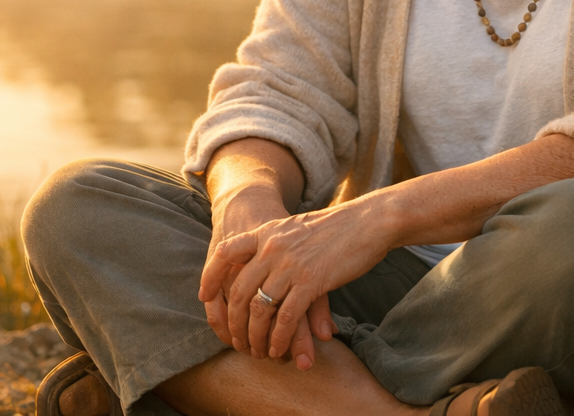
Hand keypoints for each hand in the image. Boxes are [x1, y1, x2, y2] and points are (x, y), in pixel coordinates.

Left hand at [202, 184, 328, 367]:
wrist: (369, 221)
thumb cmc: (337, 228)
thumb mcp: (296, 228)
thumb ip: (276, 244)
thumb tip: (262, 266)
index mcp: (267, 232)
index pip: (225, 253)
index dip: (210, 276)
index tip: (205, 296)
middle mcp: (273, 247)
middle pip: (238, 291)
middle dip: (234, 323)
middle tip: (238, 341)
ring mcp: (290, 265)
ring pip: (259, 309)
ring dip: (255, 336)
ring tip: (258, 351)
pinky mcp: (311, 281)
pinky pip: (285, 318)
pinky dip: (279, 338)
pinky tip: (279, 349)